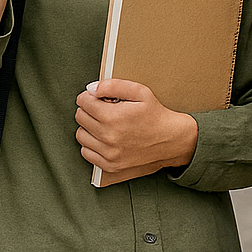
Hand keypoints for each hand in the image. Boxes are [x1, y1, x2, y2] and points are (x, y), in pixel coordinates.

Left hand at [75, 79, 198, 183]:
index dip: (89, 96)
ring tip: (104, 123)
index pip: (83, 102)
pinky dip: (91, 143)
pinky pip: (86, 152)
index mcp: (113, 117)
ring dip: (88, 127)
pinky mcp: (110, 165)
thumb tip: (91, 89)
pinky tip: (104, 137)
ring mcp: (108, 154)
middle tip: (103, 109)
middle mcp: (108, 137)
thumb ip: (113, 86)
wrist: (171, 140)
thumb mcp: (140, 92)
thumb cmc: (155, 115)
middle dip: (89, 109)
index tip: (98, 97)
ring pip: (80, 135)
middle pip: (80, 117)